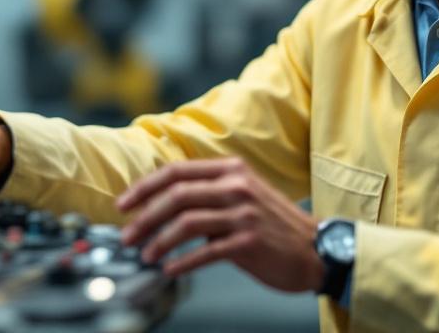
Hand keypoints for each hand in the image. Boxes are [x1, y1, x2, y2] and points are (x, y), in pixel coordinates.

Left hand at [116, 158, 324, 292]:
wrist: (315, 248)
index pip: (176, 171)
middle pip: (176, 195)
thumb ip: (208, 194)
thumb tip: (162, 206)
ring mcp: (244, 213)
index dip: (144, 187)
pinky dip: (183, 261)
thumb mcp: (243, 195)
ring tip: (145, 254)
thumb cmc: (273, 225)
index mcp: (231, 169)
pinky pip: (206, 252)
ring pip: (187, 222)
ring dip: (159, 241)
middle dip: (144, 217)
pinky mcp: (248, 242)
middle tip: (127, 236)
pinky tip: (170, 269)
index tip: (123, 205)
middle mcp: (237, 186)